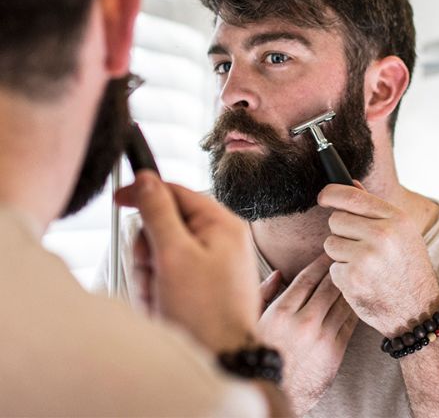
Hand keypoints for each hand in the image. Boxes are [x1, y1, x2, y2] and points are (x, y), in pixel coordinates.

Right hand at [116, 170, 260, 353]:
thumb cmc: (203, 309)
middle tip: (153, 271)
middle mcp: (219, 239)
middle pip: (165, 225)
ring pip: (162, 253)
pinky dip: (159, 289)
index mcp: (221, 223)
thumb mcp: (174, 255)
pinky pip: (168, 275)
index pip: (178, 191)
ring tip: (160, 296)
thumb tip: (146, 178)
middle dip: (149, 250)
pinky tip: (164, 305)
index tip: (119, 198)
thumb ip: (158, 213)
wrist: (221, 357)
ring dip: (151, 274)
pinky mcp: (202, 283)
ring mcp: (212, 262)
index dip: (146, 193)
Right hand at [257, 253, 357, 415]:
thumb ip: (264, 294)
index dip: (320, 262)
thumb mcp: (253, 321)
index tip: (327, 252)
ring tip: (355, 272)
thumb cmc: (258, 354)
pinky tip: (355, 298)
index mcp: (281, 312)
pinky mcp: (334, 353)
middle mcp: (303, 322)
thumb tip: (278, 273)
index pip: (307, 278)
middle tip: (346, 256)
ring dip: (349, 286)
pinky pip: (348, 323)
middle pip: (328, 286)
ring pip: (341, 303)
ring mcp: (321, 338)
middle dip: (338, 269)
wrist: (270, 394)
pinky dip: (353, 308)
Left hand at [318, 182, 438, 337]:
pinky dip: (342, 276)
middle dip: (342, 232)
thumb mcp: (402, 233)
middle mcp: (382, 234)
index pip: (351, 196)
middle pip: (336, 219)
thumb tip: (349, 184)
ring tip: (364, 266)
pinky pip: (332, 267)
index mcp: (396, 219)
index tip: (323, 197)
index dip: (331, 193)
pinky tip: (362, 281)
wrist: (419, 313)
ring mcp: (366, 257)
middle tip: (361, 247)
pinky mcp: (353, 278)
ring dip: (340, 255)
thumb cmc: (409, 269)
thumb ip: (374, 208)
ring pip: (330, 243)